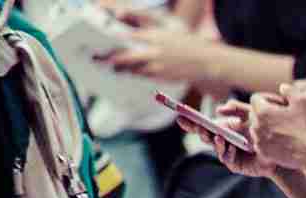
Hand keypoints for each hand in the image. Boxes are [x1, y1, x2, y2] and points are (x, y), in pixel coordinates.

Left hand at [99, 14, 219, 83]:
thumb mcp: (168, 23)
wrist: (208, 61)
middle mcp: (153, 51)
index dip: (110, 39)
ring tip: (111, 67)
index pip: (124, 36)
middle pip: (123, 57)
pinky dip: (134, 73)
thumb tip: (119, 14)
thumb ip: (143, 19)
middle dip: (108, 59)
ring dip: (120, 68)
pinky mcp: (162, 76)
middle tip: (98, 59)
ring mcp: (157, 65)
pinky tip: (129, 72)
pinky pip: (142, 75)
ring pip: (131, 68)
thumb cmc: (187, 40)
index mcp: (153, 35)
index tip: (99, 40)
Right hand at [191, 106, 276, 177]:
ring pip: (215, 147)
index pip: (202, 125)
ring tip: (217, 135)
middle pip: (205, 136)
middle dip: (199, 130)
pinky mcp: (236, 165)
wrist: (281, 151)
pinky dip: (227, 151)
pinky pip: (227, 159)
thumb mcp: (252, 114)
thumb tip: (218, 110)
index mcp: (222, 128)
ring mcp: (228, 153)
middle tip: (198, 126)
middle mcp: (222, 141)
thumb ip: (237, 108)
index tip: (179, 116)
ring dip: (214, 141)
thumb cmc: (266, 132)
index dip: (190, 122)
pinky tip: (231, 145)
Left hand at [245, 91, 305, 171]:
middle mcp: (256, 125)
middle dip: (265, 113)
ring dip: (265, 127)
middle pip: (254, 113)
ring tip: (281, 130)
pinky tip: (281, 141)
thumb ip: (290, 91)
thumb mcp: (302, 102)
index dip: (267, 99)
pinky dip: (267, 140)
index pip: (256, 99)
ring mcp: (258, 140)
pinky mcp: (263, 151)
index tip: (278, 104)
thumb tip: (282, 87)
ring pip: (256, 128)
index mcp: (262, 111)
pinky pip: (260, 142)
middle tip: (281, 117)